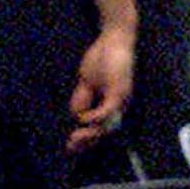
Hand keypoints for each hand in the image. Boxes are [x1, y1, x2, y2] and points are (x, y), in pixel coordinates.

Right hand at [66, 26, 135, 154]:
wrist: (115, 39)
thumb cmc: (103, 57)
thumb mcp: (87, 81)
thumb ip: (82, 99)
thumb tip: (75, 115)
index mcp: (111, 104)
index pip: (99, 127)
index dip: (86, 139)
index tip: (69, 147)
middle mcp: (119, 105)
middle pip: (104, 131)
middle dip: (86, 141)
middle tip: (69, 149)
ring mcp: (120, 99)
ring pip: (107, 125)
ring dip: (89, 134)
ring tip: (74, 139)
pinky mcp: (118, 91)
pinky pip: (107, 110)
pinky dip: (95, 118)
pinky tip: (82, 121)